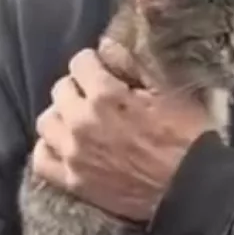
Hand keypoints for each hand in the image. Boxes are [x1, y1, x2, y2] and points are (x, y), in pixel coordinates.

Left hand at [31, 46, 216, 221]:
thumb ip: (134, 63)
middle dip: (78, 87)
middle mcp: (82, 123)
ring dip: (62, 116)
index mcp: (105, 96)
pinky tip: (66, 145)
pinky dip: (50, 149)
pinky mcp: (74, 182)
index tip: (105, 71)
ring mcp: (74, 154)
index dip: (94, 63)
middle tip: (97, 96)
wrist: (192, 188)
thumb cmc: (186, 136)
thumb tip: (106, 45)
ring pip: (47, 122)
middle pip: (60, 89)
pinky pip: (41, 160)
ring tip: (81, 120)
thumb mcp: (170, 89)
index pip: (79, 62)